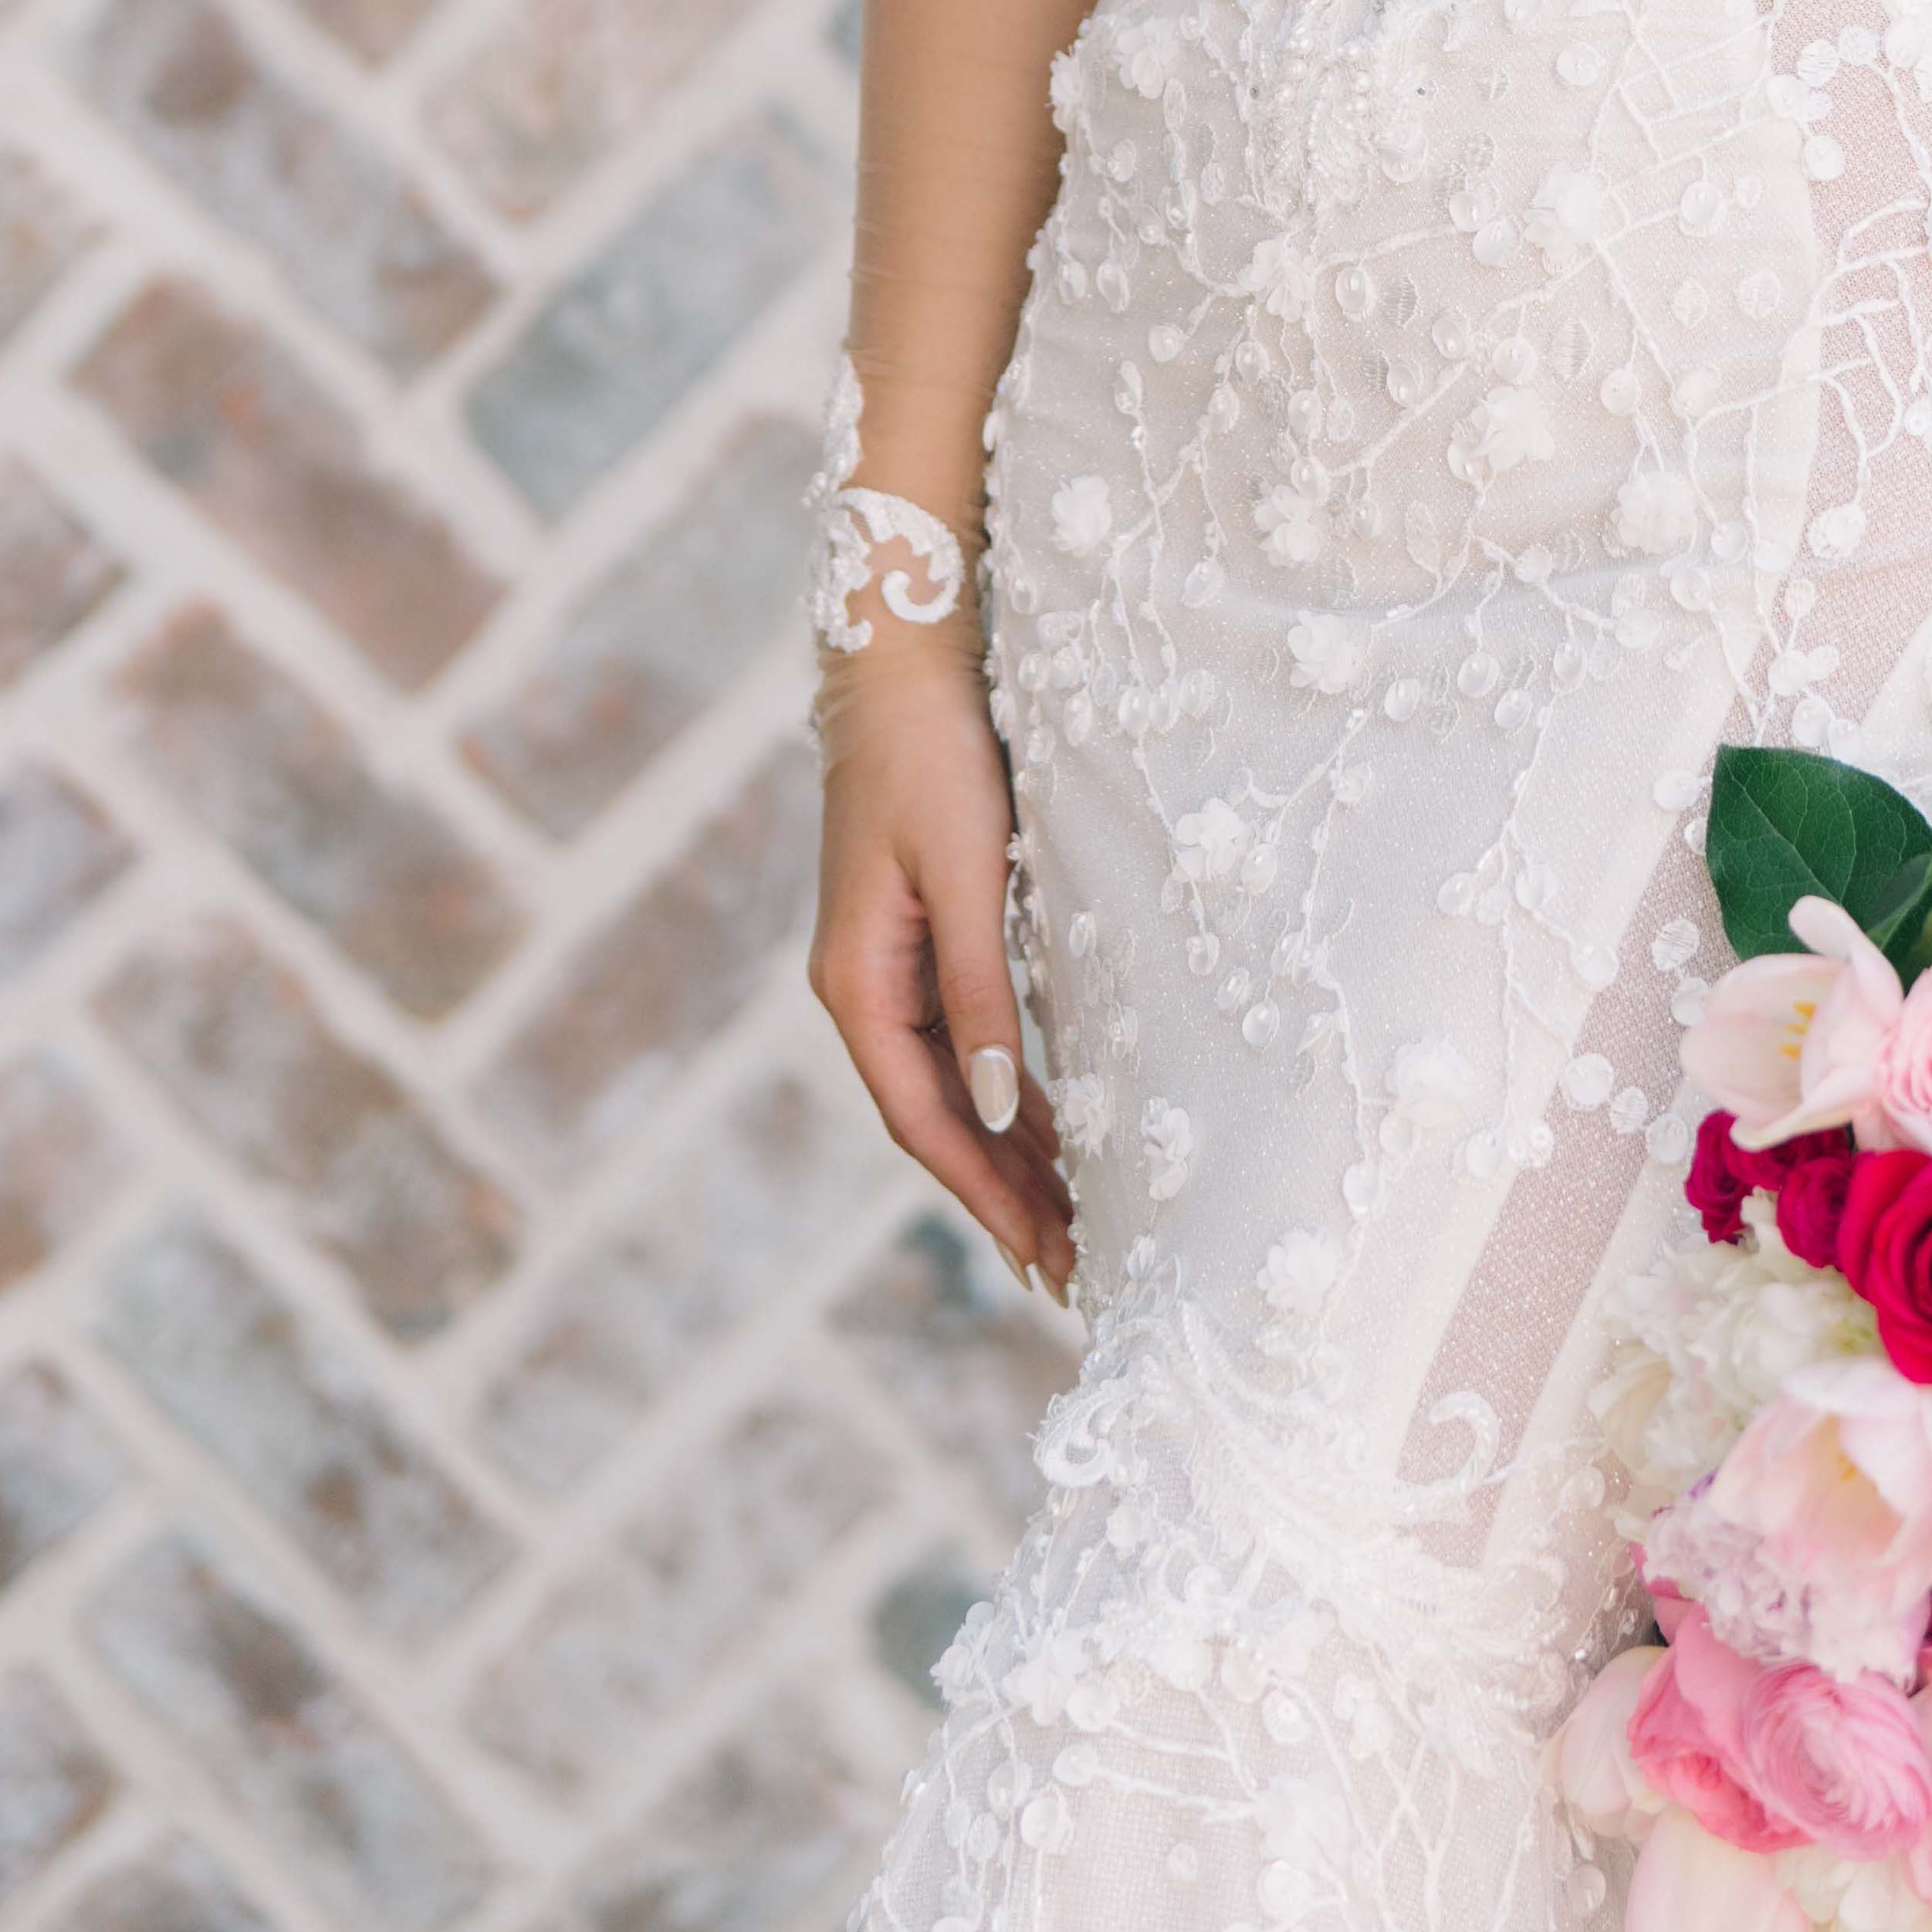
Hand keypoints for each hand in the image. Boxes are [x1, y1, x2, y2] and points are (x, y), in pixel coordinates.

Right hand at [807, 645, 1078, 1297]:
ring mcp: (889, 964)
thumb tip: (1001, 1109)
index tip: (1044, 1256)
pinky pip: (964, 1040)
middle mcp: (864, 987)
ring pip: (952, 1085)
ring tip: (1072, 1221)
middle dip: (1002, 1194)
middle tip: (1074, 1269)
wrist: (902, 662)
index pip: (924, 1118)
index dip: (984, 1192)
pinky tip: (1051, 1126)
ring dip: (1008, 1152)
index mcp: (858, 983)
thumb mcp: (965, 875)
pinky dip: (1006, 1091)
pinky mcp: (921, 936)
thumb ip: (981, 991)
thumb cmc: (934, 755)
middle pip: (937, 1116)